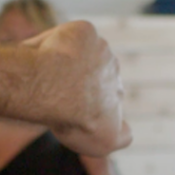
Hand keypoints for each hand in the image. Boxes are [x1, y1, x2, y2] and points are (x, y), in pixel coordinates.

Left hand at [22, 21, 129, 156]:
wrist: (56, 89)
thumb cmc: (74, 119)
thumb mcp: (105, 142)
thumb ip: (122, 136)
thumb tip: (128, 132)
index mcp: (118, 95)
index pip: (107, 95)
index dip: (86, 100)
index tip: (69, 106)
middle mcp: (115, 71)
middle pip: (95, 70)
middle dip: (78, 76)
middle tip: (54, 87)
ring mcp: (101, 49)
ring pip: (83, 51)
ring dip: (68, 57)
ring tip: (47, 70)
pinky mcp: (87, 31)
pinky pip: (72, 34)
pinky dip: (61, 41)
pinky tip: (47, 53)